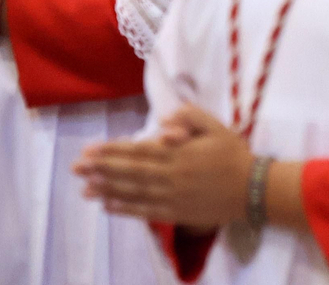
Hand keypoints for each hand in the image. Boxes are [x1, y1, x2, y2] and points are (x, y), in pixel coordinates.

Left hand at [74, 105, 253, 227]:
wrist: (252, 189)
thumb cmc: (234, 155)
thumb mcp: (217, 127)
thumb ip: (191, 117)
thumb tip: (164, 122)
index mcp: (180, 153)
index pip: (139, 151)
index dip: (112, 150)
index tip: (90, 149)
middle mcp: (171, 175)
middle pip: (130, 172)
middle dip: (101, 169)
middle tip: (76, 168)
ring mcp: (172, 196)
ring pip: (134, 192)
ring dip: (107, 190)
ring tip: (85, 188)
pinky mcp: (176, 212)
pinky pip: (146, 211)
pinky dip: (126, 209)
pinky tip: (108, 207)